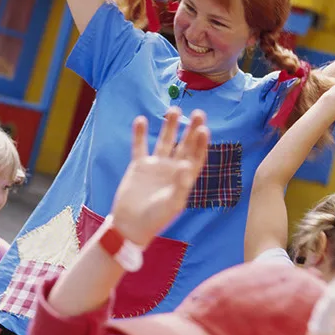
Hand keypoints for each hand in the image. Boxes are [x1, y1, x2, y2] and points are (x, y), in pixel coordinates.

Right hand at [110, 108, 208, 246]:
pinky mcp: (139, 166)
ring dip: (169, 126)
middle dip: (191, 130)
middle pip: (184, 145)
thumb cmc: (155, 219)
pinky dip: (140, 134)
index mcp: (184, 179)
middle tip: (199, 113)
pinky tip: (141, 119)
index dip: (201, 144)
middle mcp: (172, 169)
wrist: (130, 225)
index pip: (196, 157)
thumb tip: (188, 164)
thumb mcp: (171, 204)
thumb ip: (180, 185)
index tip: (204, 129)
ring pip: (165, 141)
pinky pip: (140, 146)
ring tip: (174, 109)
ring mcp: (156, 166)